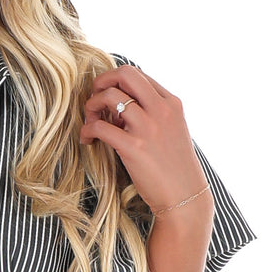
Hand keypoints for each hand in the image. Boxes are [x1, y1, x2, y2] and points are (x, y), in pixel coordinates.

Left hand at [80, 64, 209, 215]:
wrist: (185, 197)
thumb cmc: (174, 167)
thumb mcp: (172, 131)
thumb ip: (152, 114)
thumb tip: (120, 107)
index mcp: (171, 103)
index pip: (138, 74)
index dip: (117, 84)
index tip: (110, 102)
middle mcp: (161, 110)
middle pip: (125, 73)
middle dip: (102, 81)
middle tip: (94, 100)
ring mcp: (148, 127)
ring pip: (109, 96)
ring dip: (91, 106)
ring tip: (89, 123)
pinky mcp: (134, 147)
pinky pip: (100, 126)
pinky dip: (87, 130)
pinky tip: (88, 140)